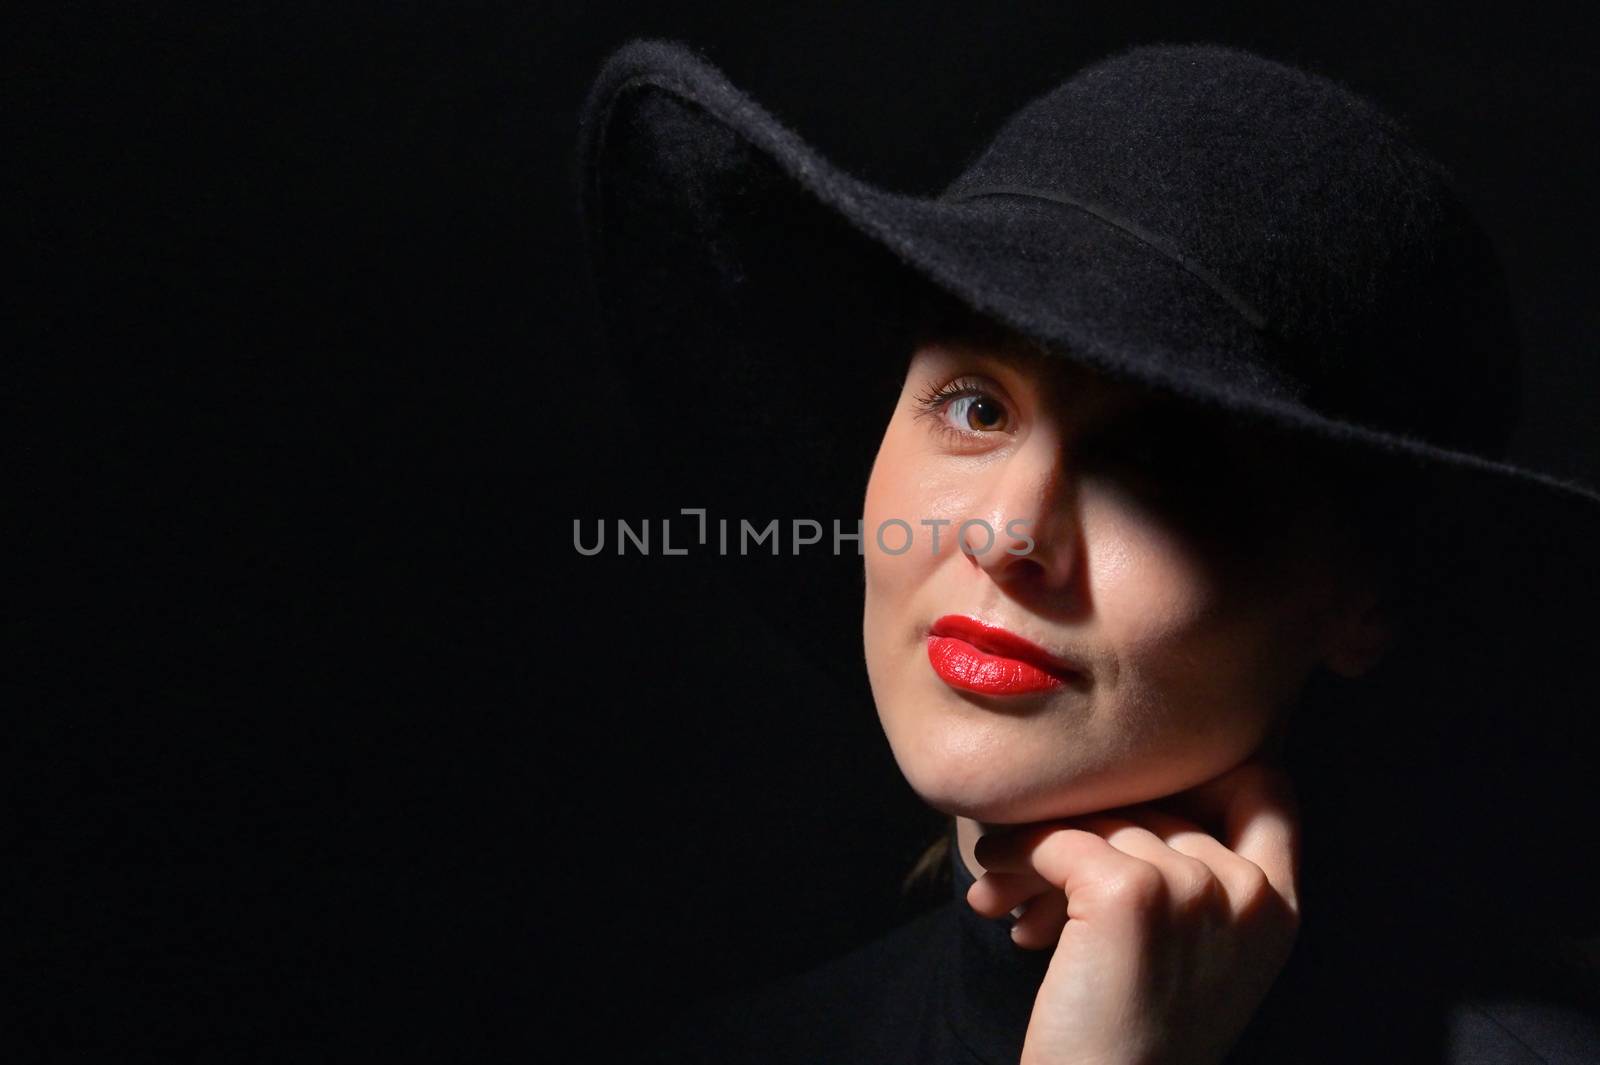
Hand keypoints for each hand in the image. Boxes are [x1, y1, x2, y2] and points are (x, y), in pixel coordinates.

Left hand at [965, 756, 1301, 1064]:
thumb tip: (1119, 787)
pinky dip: (1013, 858)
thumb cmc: (1131, 1037)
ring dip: (1035, 846)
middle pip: (1157, 800)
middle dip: (1085, 825)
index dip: (1198, 777)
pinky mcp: (1130, 893)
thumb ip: (1192, 875)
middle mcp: (1248, 893)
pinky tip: (993, 893)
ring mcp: (1194, 887)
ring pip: (1099, 819)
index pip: (1267, 790)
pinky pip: (1056, 840)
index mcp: (1279, 909)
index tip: (1131, 801)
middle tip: (1028, 864)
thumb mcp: (1193, 954)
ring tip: (1001, 885)